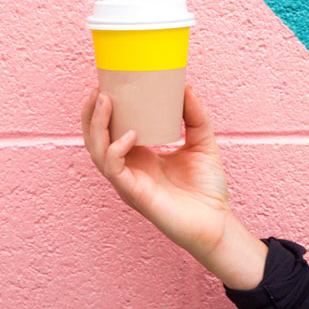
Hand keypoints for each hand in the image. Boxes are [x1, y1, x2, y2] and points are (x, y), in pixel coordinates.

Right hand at [81, 85, 267, 288]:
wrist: (218, 223)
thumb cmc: (207, 188)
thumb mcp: (202, 142)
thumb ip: (194, 116)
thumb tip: (186, 86)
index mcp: (137, 156)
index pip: (108, 131)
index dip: (100, 110)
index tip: (105, 85)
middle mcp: (127, 167)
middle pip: (94, 139)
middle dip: (91, 114)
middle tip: (98, 90)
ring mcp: (127, 181)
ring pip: (97, 151)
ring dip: (97, 125)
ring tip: (104, 102)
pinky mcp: (134, 193)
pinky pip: (114, 169)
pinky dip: (116, 149)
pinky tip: (130, 135)